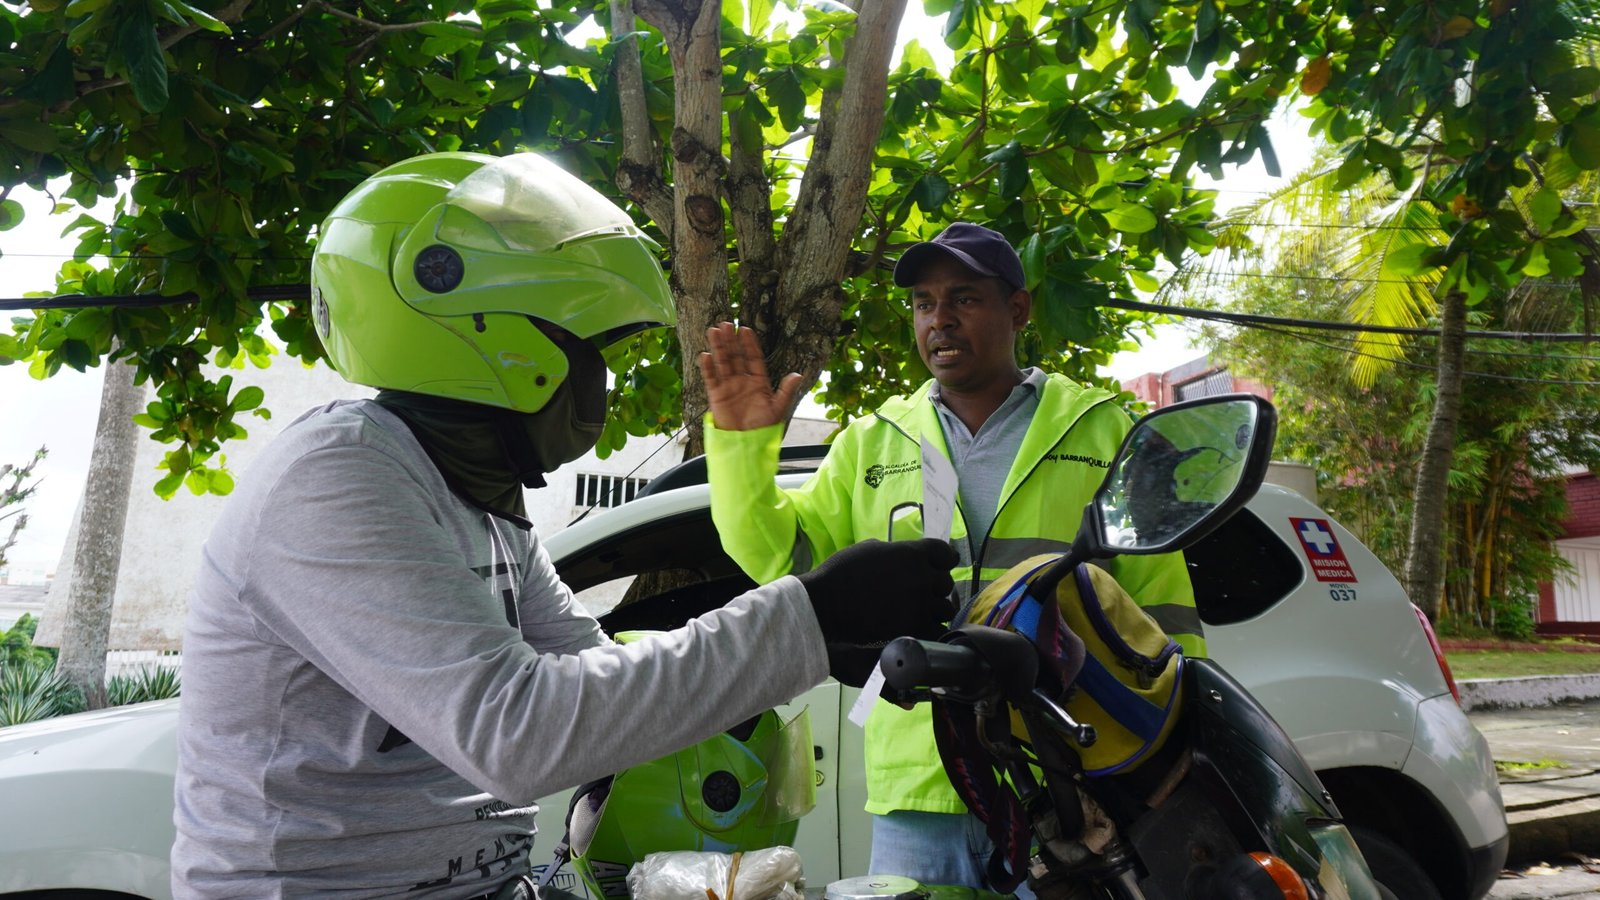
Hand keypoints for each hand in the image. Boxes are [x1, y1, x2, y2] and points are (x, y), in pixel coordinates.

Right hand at [697, 322, 803, 430]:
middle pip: (736, 356)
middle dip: (731, 340)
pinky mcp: (716, 395)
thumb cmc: (763, 428)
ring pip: (723, 362)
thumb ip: (786, 391)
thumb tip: (798, 375)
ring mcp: (729, 387)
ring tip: (714, 330)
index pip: (754, 358)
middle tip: (727, 324)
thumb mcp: (778, 408)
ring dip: (718, 347)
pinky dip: (708, 367)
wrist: (746, 444)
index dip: (749, 344)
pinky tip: (705, 355)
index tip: (746, 329)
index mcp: (759, 382)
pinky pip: (711, 378)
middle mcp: (743, 381)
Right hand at [796, 538, 958, 644]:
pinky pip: (936, 629)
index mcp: (912, 553)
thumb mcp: (869, 549)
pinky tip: (921, 627)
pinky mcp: (913, 628)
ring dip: (936, 609)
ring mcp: (919, 604)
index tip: (943, 564)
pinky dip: (931, 629)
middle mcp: (921, 577)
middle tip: (924, 592)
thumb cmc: (841, 571)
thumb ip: (895, 552)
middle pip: (946, 582)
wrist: (826, 603)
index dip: (946, 559)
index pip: (946, 553)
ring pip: (946, 608)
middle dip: (937, 587)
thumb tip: (904, 557)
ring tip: (923, 612)